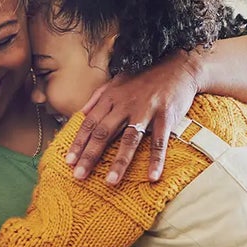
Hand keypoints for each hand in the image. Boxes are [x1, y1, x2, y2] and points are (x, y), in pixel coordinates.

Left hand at [65, 50, 200, 183]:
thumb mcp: (118, 81)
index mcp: (111, 97)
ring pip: (129, 139)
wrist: (178, 65)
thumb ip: (98, 97)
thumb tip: (81, 112)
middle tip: (79, 175)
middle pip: (103, 133)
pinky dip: (156, 159)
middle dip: (90, 155)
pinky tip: (153, 176)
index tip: (68, 161)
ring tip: (111, 181)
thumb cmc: (146, 76)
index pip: (89, 123)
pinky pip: (159, 141)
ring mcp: (145, 110)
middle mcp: (124, 104)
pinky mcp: (165, 116)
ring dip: (119, 162)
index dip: (78, 143)